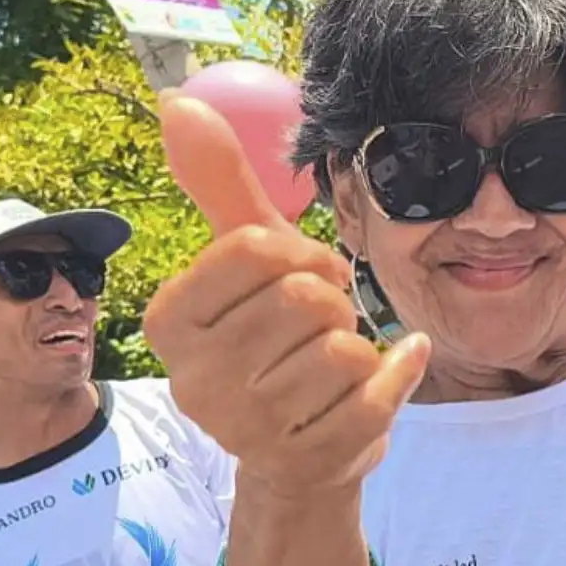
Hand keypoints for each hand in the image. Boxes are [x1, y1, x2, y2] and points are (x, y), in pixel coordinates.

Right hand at [147, 94, 429, 499]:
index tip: (309, 272)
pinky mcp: (303, 465)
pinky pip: (377, 395)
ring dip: (360, 347)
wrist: (298, 455)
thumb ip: (219, 183)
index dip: (303, 251)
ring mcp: (246, 431)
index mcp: (169, 321)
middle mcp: (194, 381)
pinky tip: (384, 380)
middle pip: (305, 297)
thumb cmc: (273, 340)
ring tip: (335, 368)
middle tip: (325, 326)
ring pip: (345, 347)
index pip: (255, 249)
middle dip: (335, 302)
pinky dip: (397, 377)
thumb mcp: (246, 261)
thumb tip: (178, 99)